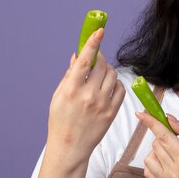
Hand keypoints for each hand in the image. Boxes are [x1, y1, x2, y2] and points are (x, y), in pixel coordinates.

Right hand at [46, 28, 124, 169]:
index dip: (93, 43)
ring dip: (107, 70)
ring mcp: (102, 104)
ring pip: (112, 75)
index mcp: (71, 89)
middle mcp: (88, 95)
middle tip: (95, 60)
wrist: (70, 147)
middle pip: (101, 65)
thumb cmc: (60, 120)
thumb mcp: (58, 96)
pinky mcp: (112, 112)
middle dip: (99, 59)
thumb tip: (79, 55)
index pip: (85, 60)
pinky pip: (120, 88)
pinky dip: (115, 84)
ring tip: (98, 77)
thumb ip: (70, 75)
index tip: (100, 31)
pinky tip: (106, 88)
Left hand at [137, 111, 178, 177]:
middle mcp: (175, 173)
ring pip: (149, 158)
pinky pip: (148, 171)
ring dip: (157, 152)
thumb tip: (168, 118)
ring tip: (172, 155)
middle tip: (176, 141)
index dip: (151, 122)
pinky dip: (154, 164)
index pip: (164, 136)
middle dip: (163, 138)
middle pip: (156, 145)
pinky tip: (166, 164)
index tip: (141, 114)